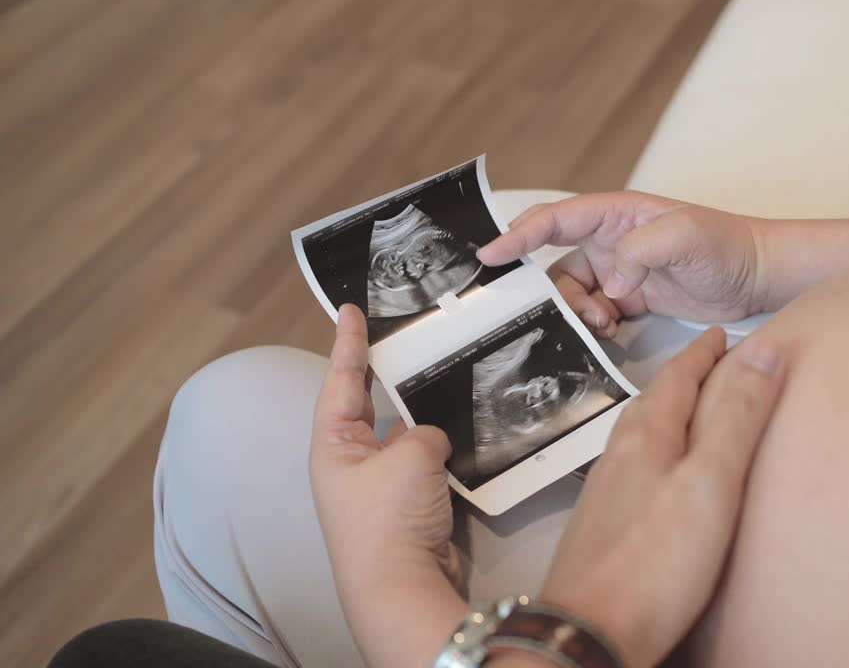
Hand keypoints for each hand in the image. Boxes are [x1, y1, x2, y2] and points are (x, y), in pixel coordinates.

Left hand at [310, 304, 465, 667]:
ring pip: (407, 435)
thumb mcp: (409, 456)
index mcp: (333, 445)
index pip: (341, 380)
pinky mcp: (411, 507)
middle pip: (373, 405)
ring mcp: (381, 487)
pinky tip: (468, 426)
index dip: (348, 343)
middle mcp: (352, 463)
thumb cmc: (389, 516)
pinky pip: (428, 464)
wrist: (402, 587)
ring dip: (427, 414)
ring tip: (450, 373)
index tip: (350, 308)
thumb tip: (431, 440)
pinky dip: (445, 447)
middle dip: (390, 373)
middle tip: (409, 332)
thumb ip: (424, 432)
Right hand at [477, 192, 767, 336]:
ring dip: (578, 312)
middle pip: (557, 263)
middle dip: (554, 290)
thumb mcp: (687, 235)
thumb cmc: (729, 246)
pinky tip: (612, 331)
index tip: (491, 254)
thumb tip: (612, 280)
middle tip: (576, 311)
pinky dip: (595, 325)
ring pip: (574, 293)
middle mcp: (613, 240)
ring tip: (604, 323)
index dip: (520, 234)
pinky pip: (596, 312)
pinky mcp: (633, 299)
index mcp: (618, 214)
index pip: (557, 219)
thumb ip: (642, 249)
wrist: (761, 278)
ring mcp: (622, 271)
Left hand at [535, 328, 786, 667]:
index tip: (722, 334)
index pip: (678, 376)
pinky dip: (658, 453)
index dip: (702, 353)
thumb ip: (738, 417)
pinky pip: (635, 469)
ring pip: (642, 435)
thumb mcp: (711, 482)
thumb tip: (764, 348)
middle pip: (655, 401)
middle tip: (714, 364)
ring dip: (670, 414)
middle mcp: (618, 457)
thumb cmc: (655, 563)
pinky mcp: (605, 529)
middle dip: (686, 378)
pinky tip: (664, 477)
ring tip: (693, 411)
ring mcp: (607, 494)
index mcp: (645, 436)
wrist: (587, 634)